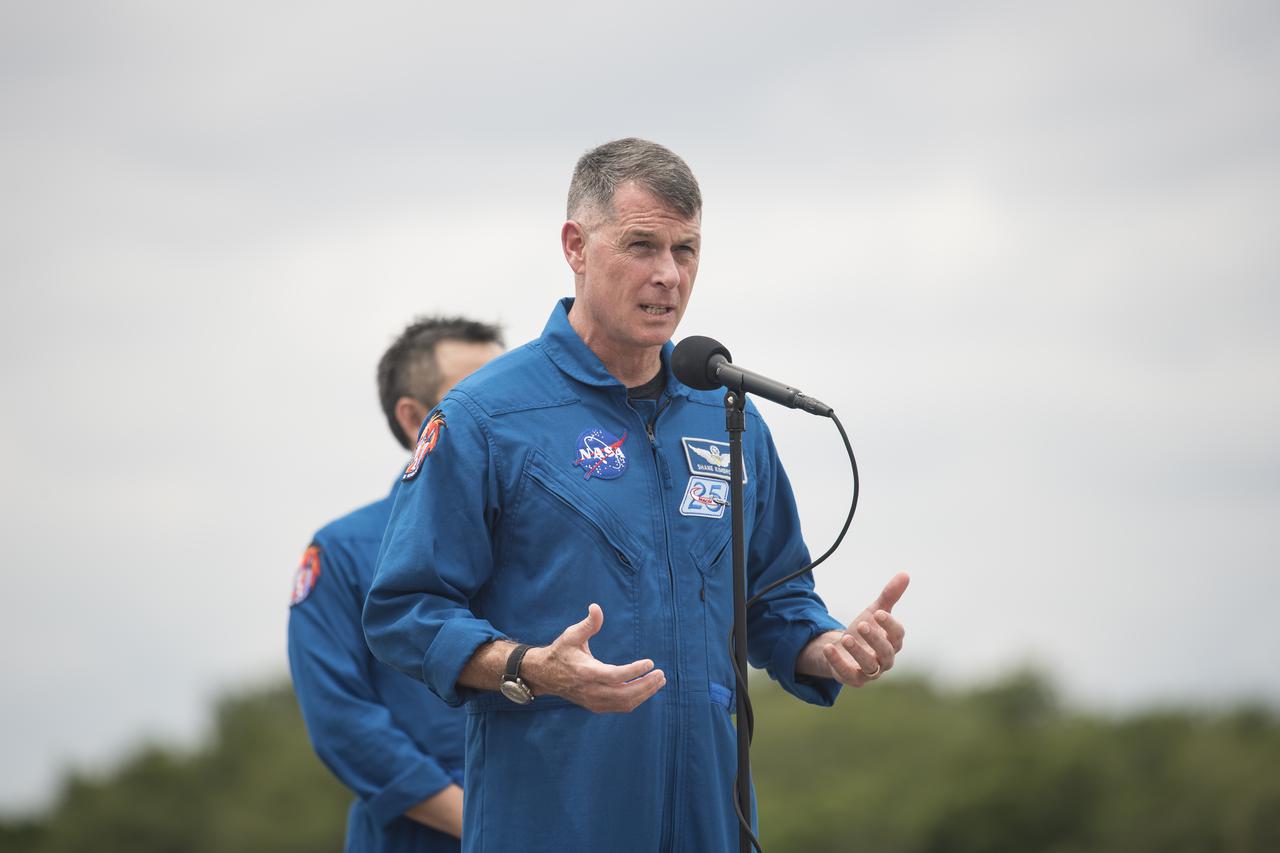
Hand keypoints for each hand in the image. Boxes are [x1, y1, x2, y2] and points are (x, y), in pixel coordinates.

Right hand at [522, 603, 665, 712]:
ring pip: (625, 703)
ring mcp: (594, 701)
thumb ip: (588, 624)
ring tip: (659, 681)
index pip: (615, 676)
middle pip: (624, 694)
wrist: (545, 676)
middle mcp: (591, 690)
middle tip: (661, 674)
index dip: (634, 671)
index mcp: (586, 672)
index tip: (650, 662)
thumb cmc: (561, 652)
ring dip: (644, 693)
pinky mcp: (596, 706)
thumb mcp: (571, 635)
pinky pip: (620, 707)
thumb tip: (596, 607)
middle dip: (646, 685)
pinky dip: (636, 699)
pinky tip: (646, 688)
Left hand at [800, 572, 908, 686]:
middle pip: (886, 652)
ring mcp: (870, 671)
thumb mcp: (874, 611)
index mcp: (892, 642)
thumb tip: (904, 574)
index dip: (889, 625)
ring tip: (845, 637)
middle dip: (875, 639)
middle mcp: (885, 659)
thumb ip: (889, 596)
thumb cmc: (864, 630)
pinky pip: (847, 674)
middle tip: (861, 624)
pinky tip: (829, 648)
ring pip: (869, 666)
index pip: (897, 635)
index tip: (878, 613)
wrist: (842, 647)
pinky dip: (837, 662)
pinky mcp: (853, 678)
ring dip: (858, 652)